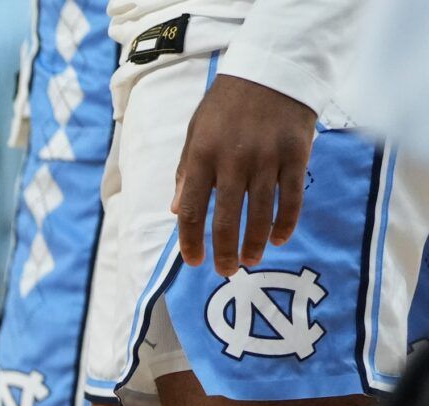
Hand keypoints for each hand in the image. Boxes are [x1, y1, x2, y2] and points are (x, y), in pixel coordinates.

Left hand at [173, 74, 315, 275]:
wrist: (273, 69)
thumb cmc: (227, 105)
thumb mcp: (196, 133)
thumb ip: (187, 172)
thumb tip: (175, 210)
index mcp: (202, 156)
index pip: (190, 209)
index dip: (190, 240)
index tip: (193, 261)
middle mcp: (233, 160)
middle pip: (226, 218)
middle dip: (224, 251)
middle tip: (225, 271)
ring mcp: (267, 158)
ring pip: (261, 213)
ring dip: (255, 243)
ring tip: (250, 261)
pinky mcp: (296, 154)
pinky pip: (291, 197)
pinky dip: (286, 222)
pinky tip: (281, 239)